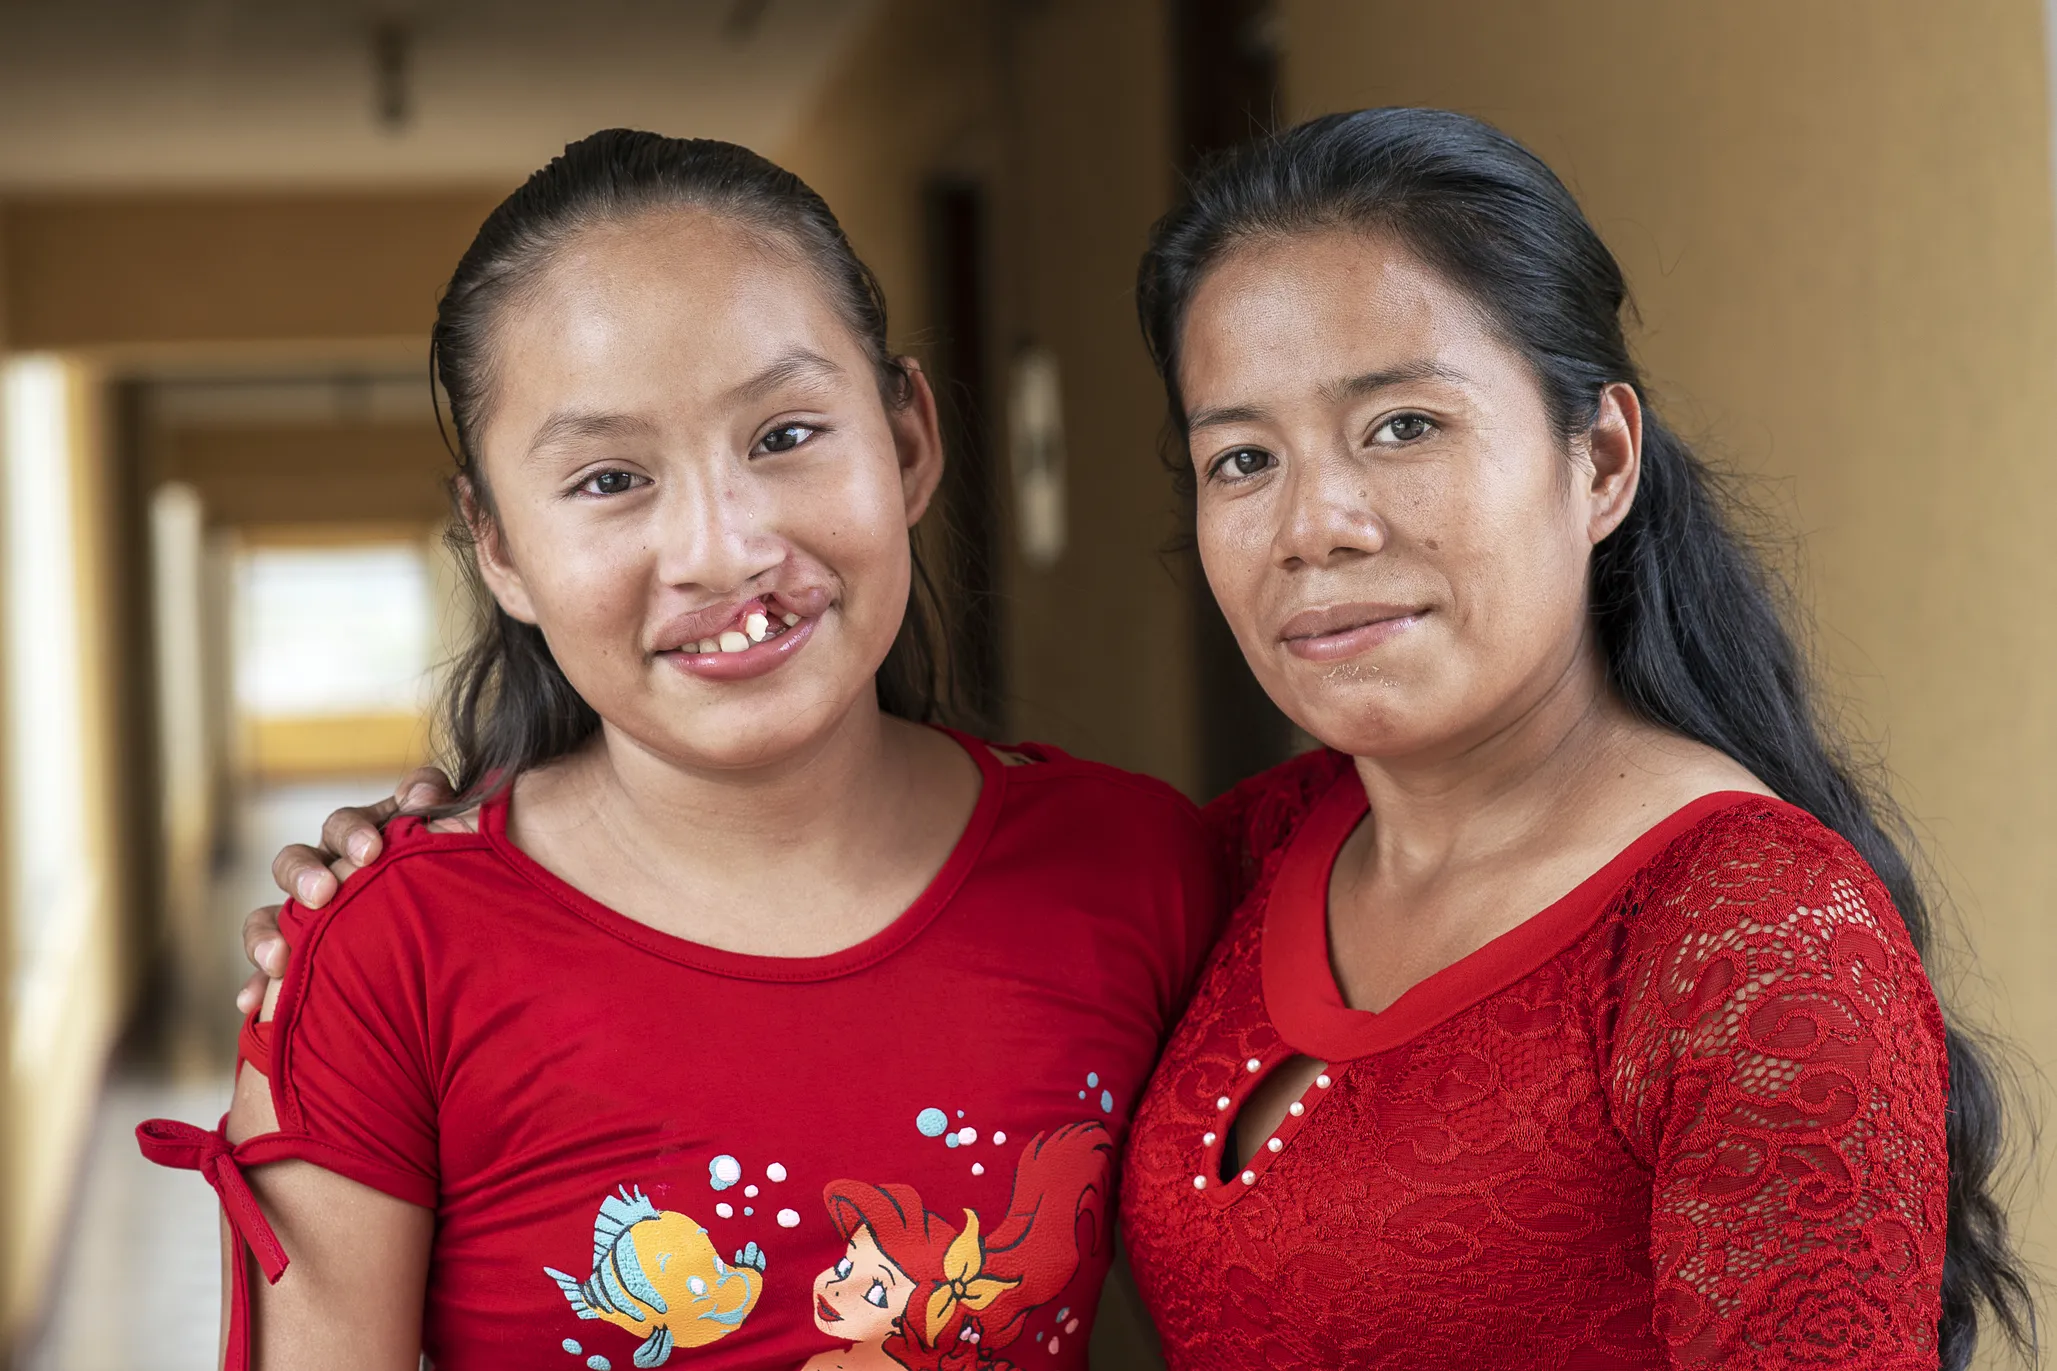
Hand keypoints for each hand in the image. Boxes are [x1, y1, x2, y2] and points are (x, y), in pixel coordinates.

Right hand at [235, 766, 455, 1014]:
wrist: (455, 926)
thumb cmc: (450, 874)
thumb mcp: (451, 832)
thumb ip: (436, 805)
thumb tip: (424, 794)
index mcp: (361, 840)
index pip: (345, 825)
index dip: (353, 833)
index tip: (371, 851)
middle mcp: (326, 872)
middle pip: (295, 863)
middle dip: (304, 876)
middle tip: (323, 894)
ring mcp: (306, 917)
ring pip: (269, 915)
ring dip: (266, 933)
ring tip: (277, 959)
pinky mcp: (296, 959)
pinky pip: (267, 970)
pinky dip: (256, 984)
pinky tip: (252, 1004)